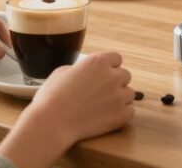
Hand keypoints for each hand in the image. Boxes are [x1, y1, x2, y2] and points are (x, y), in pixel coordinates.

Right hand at [0, 52, 134, 167]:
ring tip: (103, 106)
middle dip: (116, 82)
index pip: (116, 58)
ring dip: (120, 98)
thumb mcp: (62, 72)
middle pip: (125, 75)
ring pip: (129, 94)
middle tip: (102, 92)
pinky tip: (107, 117)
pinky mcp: (121, 115)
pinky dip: (121, 114)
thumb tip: (84, 72)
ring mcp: (119, 96)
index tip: (103, 74)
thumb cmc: (51, 96)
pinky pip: (130, 111)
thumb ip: (79, 69)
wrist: (52, 122)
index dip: (109, 67)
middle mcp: (112, 76)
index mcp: (98, 61)